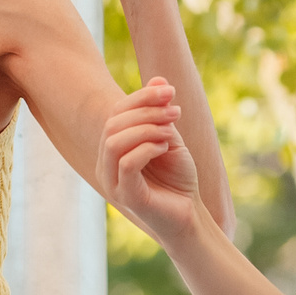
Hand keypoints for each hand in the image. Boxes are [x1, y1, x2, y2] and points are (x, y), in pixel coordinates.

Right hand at [97, 79, 203, 245]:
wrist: (190, 216)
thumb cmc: (177, 178)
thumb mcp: (170, 138)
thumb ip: (160, 113)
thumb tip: (159, 78)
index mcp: (111, 150)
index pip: (115, 113)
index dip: (141, 96)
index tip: (170, 90)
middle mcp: (105, 166)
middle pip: (112, 124)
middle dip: (146, 111)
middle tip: (176, 111)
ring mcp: (112, 182)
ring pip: (114, 142)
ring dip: (146, 128)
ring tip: (172, 130)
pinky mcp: (125, 197)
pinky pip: (126, 163)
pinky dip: (148, 148)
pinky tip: (166, 147)